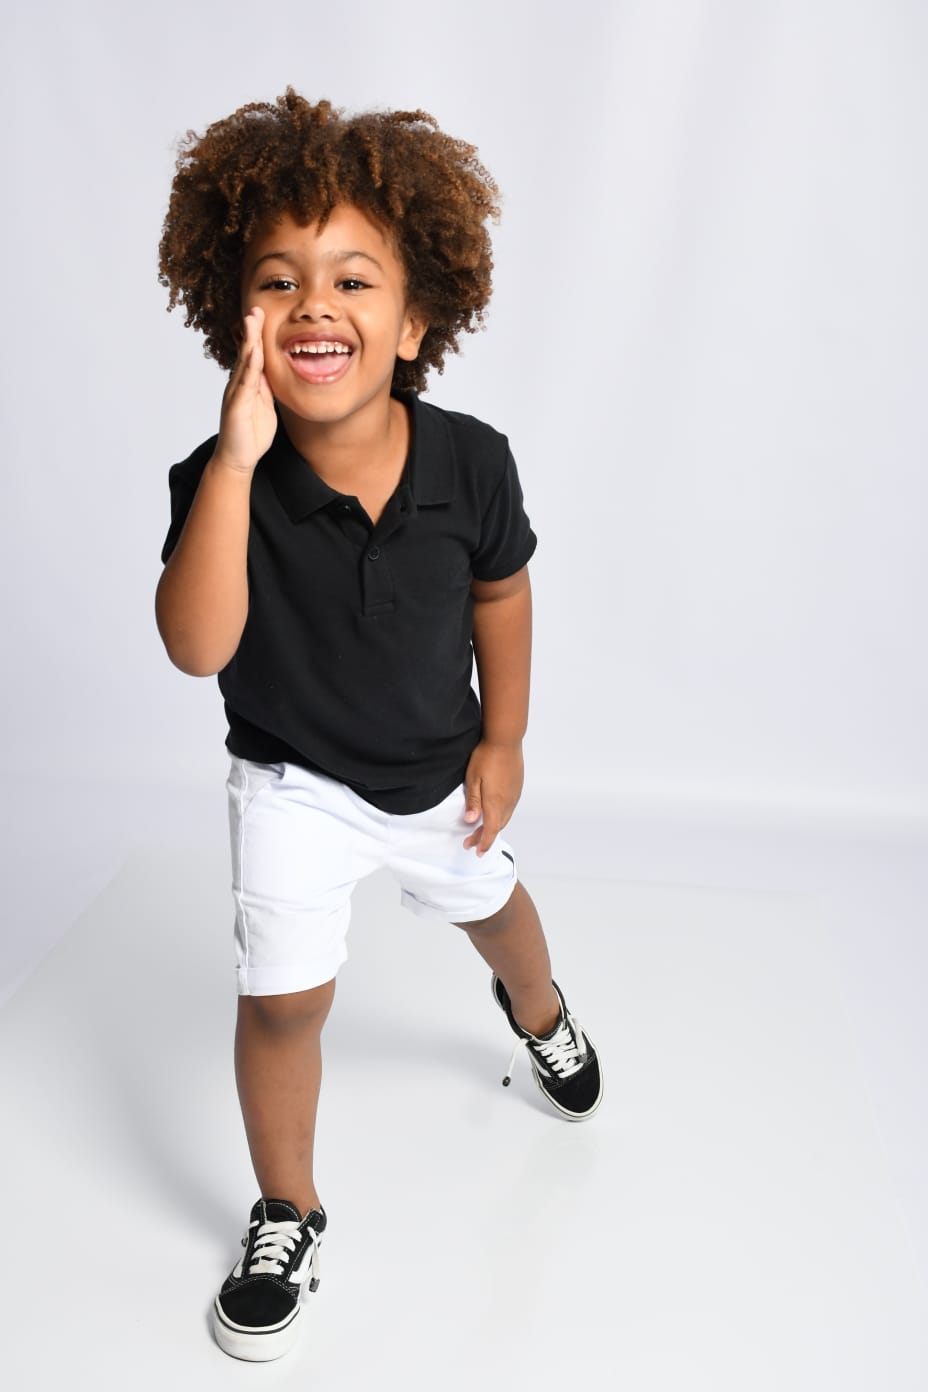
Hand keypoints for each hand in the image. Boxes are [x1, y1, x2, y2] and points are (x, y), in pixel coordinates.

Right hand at [215, 307, 276, 474]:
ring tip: (251, 321)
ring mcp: (236, 394)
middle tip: (255, 308)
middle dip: (251, 330)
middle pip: (246, 352)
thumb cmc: (252, 435)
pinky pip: (244, 383)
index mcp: (249, 384)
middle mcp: (240, 385)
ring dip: (249, 341)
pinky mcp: (236, 406)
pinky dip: (249, 367)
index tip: (261, 315)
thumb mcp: (266, 407)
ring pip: (244, 363)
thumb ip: (269, 390)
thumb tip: (277, 374)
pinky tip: (253, 353)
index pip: (253, 355)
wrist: (238, 459)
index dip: (257, 335)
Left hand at [462, 741, 523, 855]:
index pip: (490, 830)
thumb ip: (473, 802)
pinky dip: (500, 817)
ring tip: (481, 831)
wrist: (505, 739)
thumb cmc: (486, 756)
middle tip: (472, 843)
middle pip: (498, 827)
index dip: (483, 843)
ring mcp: (514, 795)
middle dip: (485, 837)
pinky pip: (509, 808)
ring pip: (504, 818)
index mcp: (495, 802)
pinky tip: (493, 814)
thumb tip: (470, 821)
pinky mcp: (517, 788)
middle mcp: (508, 802)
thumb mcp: (473, 779)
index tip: (476, 851)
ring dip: (493, 827)